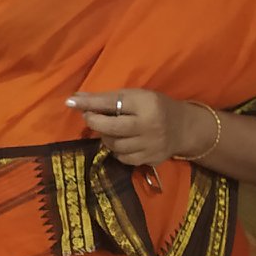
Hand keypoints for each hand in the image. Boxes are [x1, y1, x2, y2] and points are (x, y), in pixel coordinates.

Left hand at [66, 88, 213, 165]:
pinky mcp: (150, 159)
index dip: (89, 103)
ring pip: (114, 145)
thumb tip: (75, 100)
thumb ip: (108, 99)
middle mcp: (149, 126)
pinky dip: (117, 150)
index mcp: (146, 104)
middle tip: (90, 117)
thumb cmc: (155, 107)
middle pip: (110, 128)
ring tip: (111, 129)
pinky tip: (122, 141)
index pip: (112, 103)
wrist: (184, 128)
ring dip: (106, 137)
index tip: (71, 102)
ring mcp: (151, 145)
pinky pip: (123, 158)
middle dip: (94, 123)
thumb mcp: (136, 96)